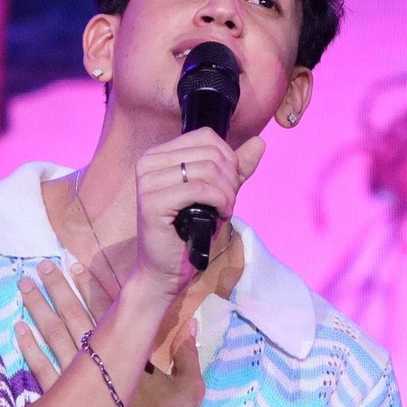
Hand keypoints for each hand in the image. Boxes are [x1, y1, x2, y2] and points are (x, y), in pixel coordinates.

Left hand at [15, 259, 115, 388]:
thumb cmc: (126, 399)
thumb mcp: (135, 365)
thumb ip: (127, 339)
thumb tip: (125, 308)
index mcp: (118, 347)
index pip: (103, 310)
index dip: (89, 287)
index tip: (74, 266)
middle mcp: (95, 356)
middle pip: (74, 315)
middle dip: (58, 288)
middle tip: (43, 265)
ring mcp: (74, 374)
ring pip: (55, 335)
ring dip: (39, 308)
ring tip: (25, 285)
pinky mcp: (58, 392)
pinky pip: (41, 367)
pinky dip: (30, 348)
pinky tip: (19, 327)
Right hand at [132, 129, 265, 296]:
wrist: (165, 270)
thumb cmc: (189, 231)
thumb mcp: (217, 193)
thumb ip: (236, 168)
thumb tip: (260, 142)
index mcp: (159, 154)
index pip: (206, 136)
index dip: (228, 159)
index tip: (229, 186)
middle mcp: (148, 162)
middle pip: (210, 153)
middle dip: (230, 179)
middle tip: (228, 202)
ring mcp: (147, 181)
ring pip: (207, 170)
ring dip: (227, 193)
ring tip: (225, 210)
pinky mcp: (151, 201)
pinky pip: (200, 189)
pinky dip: (219, 201)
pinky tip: (220, 215)